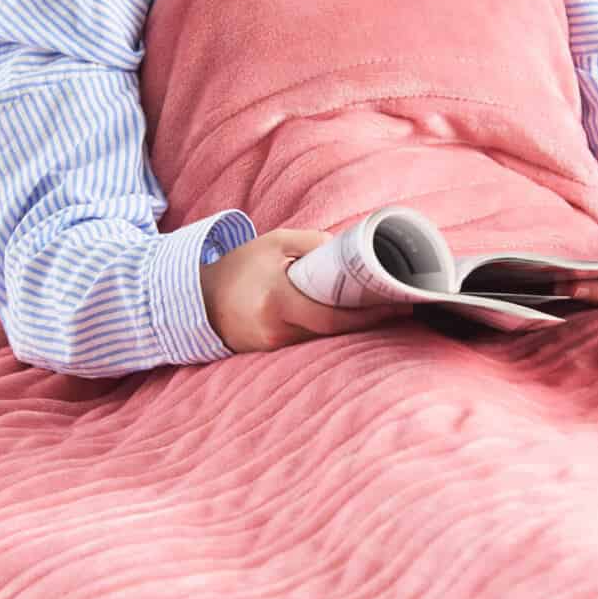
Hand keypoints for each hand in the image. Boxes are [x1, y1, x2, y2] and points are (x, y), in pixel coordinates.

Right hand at [200, 229, 411, 352]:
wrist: (198, 301)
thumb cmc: (239, 268)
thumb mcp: (274, 243)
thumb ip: (312, 243)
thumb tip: (348, 251)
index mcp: (277, 302)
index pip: (332, 318)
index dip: (367, 316)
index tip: (397, 306)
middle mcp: (276, 332)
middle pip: (334, 333)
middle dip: (367, 321)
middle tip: (399, 306)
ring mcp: (274, 349)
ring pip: (323, 340)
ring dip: (351, 328)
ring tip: (379, 310)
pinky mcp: (272, 356)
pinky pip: (309, 344)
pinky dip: (328, 333)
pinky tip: (346, 321)